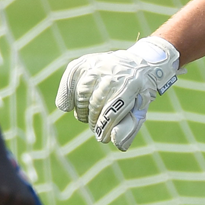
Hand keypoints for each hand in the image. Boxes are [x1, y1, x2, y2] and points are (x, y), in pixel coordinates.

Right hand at [56, 36, 181, 150]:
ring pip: (82, 91)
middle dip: (93, 120)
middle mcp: (114, 71)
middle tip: (95, 127)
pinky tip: (67, 106)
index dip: (103, 128)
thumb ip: (129, 128)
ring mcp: (99, 64)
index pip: (112, 111)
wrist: (138, 64)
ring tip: (86, 117)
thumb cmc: (137, 93)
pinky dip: (65, 93)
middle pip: (96, 103)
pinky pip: (71, 76)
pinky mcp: (86, 61)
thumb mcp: (139, 110)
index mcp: (132, 84)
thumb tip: (117, 144)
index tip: (102, 137)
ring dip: (81, 110)